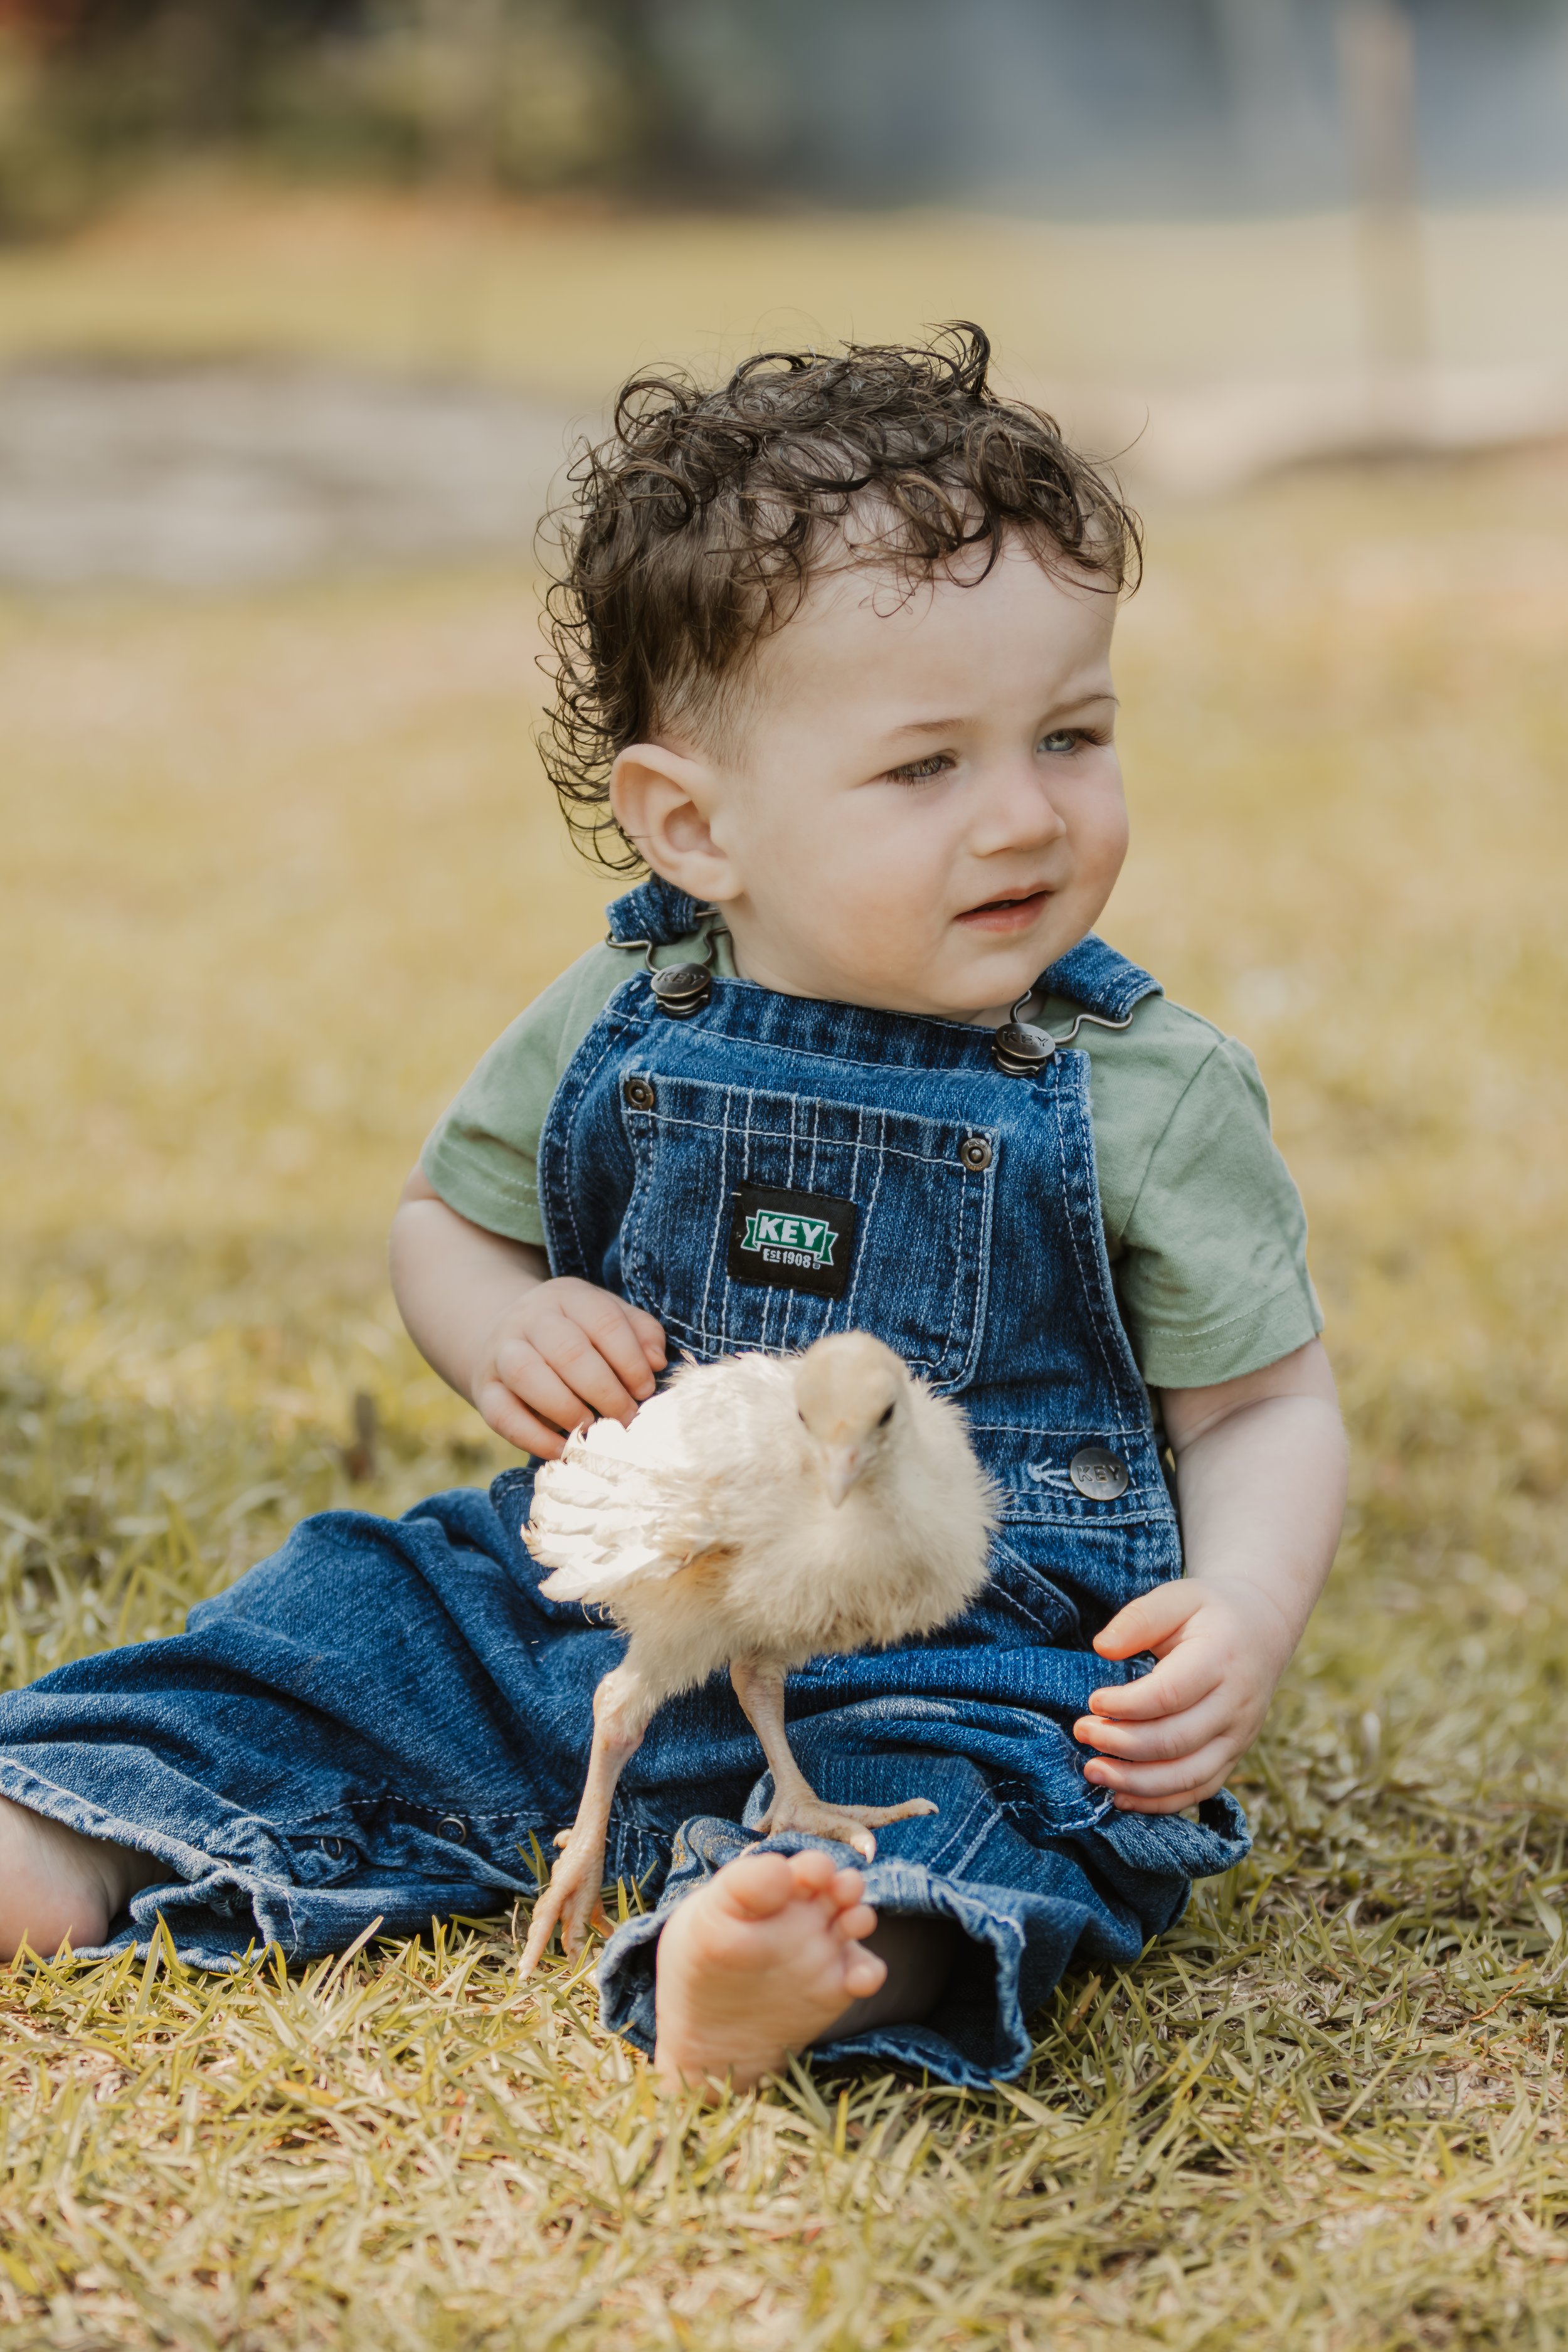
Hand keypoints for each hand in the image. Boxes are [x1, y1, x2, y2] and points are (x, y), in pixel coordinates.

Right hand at [472, 1277, 666, 1458]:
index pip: (603, 1320)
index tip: (645, 1389)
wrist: (506, 1336)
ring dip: (567, 1408)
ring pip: (527, 1374)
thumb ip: (640, 1332)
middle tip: (626, 1417)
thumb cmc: (575, 1333)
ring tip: (593, 1428)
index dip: (630, 1359)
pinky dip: (533, 1437)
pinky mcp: (485, 1389)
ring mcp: (502, 1352)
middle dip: (604, 1390)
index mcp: (568, 1296)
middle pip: (568, 1350)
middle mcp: (530, 1318)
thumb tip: (656, 1361)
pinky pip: (502, 1414)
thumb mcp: (608, 1317)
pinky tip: (562, 1449)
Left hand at [1071, 1579, 1293, 1813]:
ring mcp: (1238, 1737)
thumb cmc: (1207, 1613)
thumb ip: (1139, 1619)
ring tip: (1093, 1771)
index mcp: (1221, 1660)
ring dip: (1136, 1782)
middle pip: (1175, 1741)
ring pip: (1188, 1776)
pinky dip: (1160, 1802)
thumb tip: (1102, 1647)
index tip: (1094, 1701)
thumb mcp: (1176, 1598)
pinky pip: (1199, 1790)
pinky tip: (1122, 1797)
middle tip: (1082, 1731)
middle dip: (1122, 1744)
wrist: (1259, 1631)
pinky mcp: (1233, 1757)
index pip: (1170, 1695)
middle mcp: (1236, 1705)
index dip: (1127, 1705)